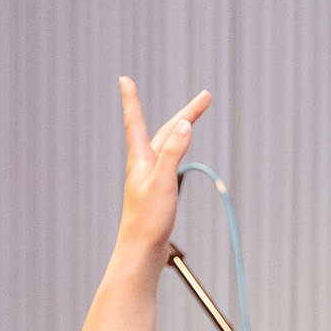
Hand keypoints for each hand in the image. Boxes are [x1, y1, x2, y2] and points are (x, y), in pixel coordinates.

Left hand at [117, 77, 211, 260]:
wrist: (140, 252)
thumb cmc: (148, 221)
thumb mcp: (163, 183)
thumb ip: (172, 153)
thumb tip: (183, 124)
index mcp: (140, 160)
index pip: (135, 122)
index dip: (131, 100)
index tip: (124, 79)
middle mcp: (142, 165)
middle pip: (164, 131)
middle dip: (186, 112)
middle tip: (207, 97)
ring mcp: (149, 178)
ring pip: (167, 144)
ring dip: (182, 128)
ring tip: (196, 115)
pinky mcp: (156, 190)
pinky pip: (169, 160)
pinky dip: (178, 148)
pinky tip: (179, 150)